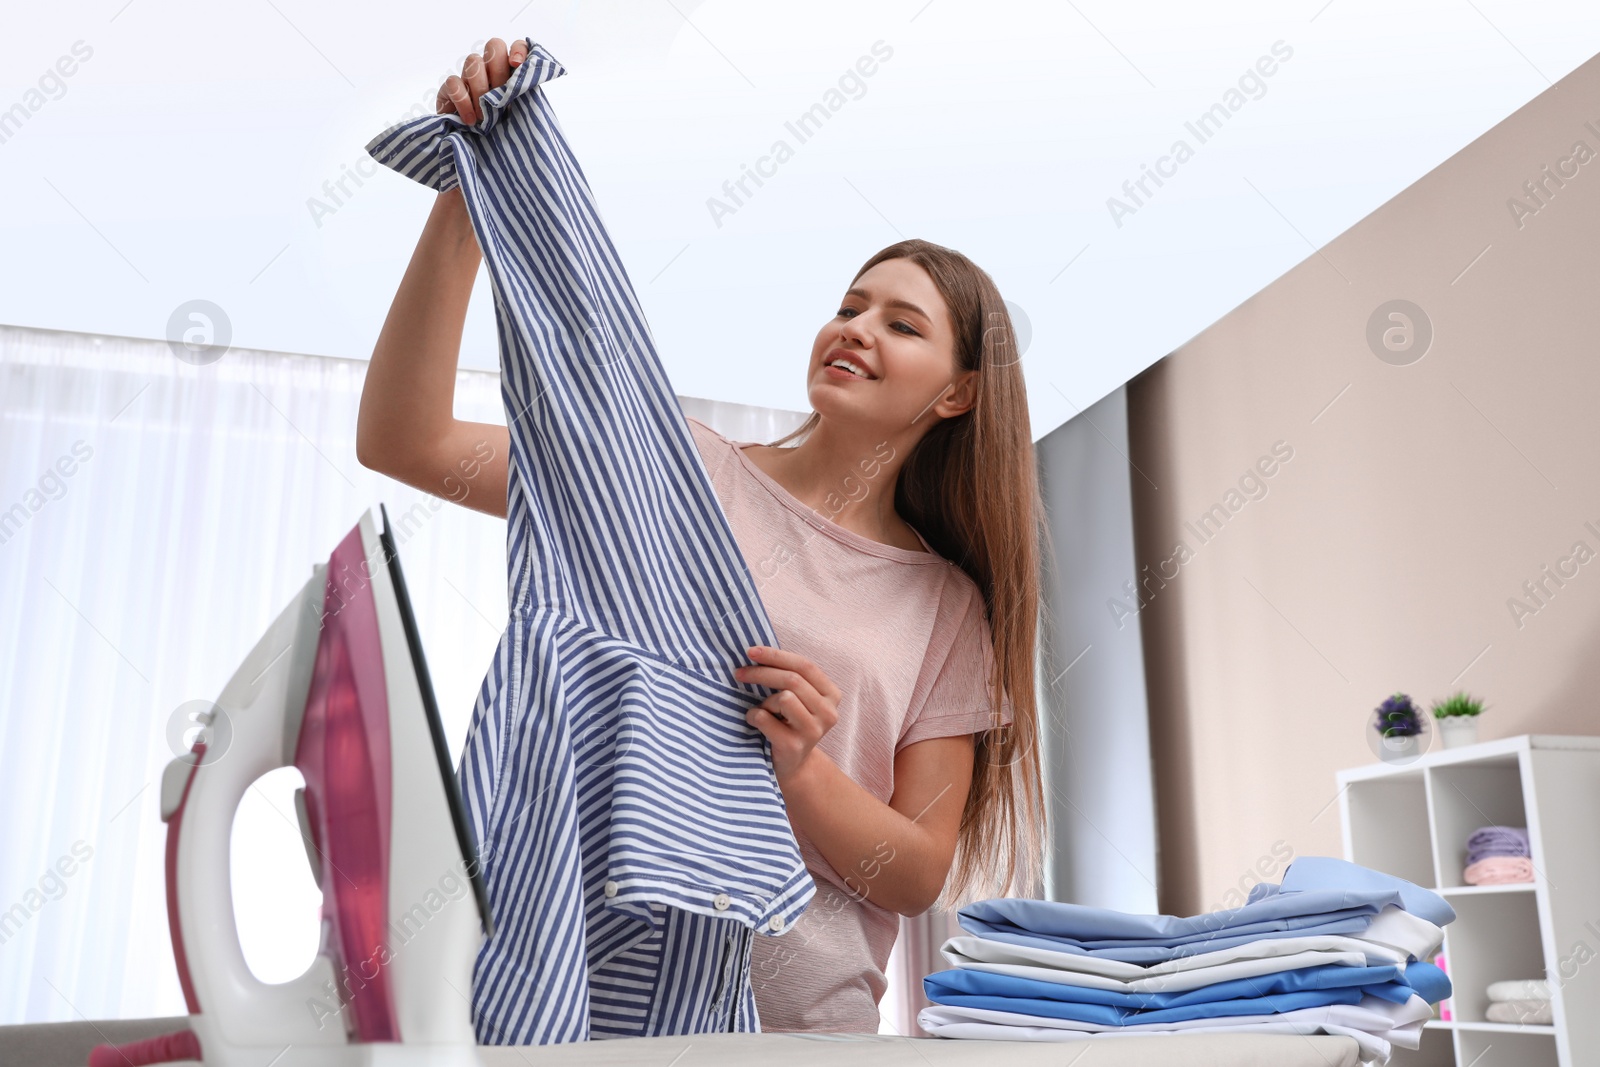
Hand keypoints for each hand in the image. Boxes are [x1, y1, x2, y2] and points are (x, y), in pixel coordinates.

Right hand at [436, 37, 528, 125]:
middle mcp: (489, 68)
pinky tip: (471, 119)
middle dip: (499, 71)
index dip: (519, 50)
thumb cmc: (500, 131)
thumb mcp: (518, 115)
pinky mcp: (449, 88)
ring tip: (485, 116)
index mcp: (510, 72)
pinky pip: (454, 83)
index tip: (517, 64)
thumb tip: (529, 84)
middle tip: (501, 98)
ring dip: (481, 89)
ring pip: (474, 61)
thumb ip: (524, 97)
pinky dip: (463, 101)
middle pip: (494, 46)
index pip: (518, 46)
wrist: (475, 150)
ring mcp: (468, 76)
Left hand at [734, 646, 840, 781]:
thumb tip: (755, 652)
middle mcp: (828, 712)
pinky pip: (766, 718)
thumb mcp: (797, 698)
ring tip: (763, 711)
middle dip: (761, 673)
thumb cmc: (788, 724)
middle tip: (739, 673)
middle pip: (793, 680)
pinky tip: (755, 724)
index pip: (805, 666)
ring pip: (784, 698)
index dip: (776, 656)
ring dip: (764, 702)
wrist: (791, 766)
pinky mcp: (795, 746)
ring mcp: (814, 731)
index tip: (751, 651)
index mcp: (831, 695)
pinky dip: (754, 716)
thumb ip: (788, 677)